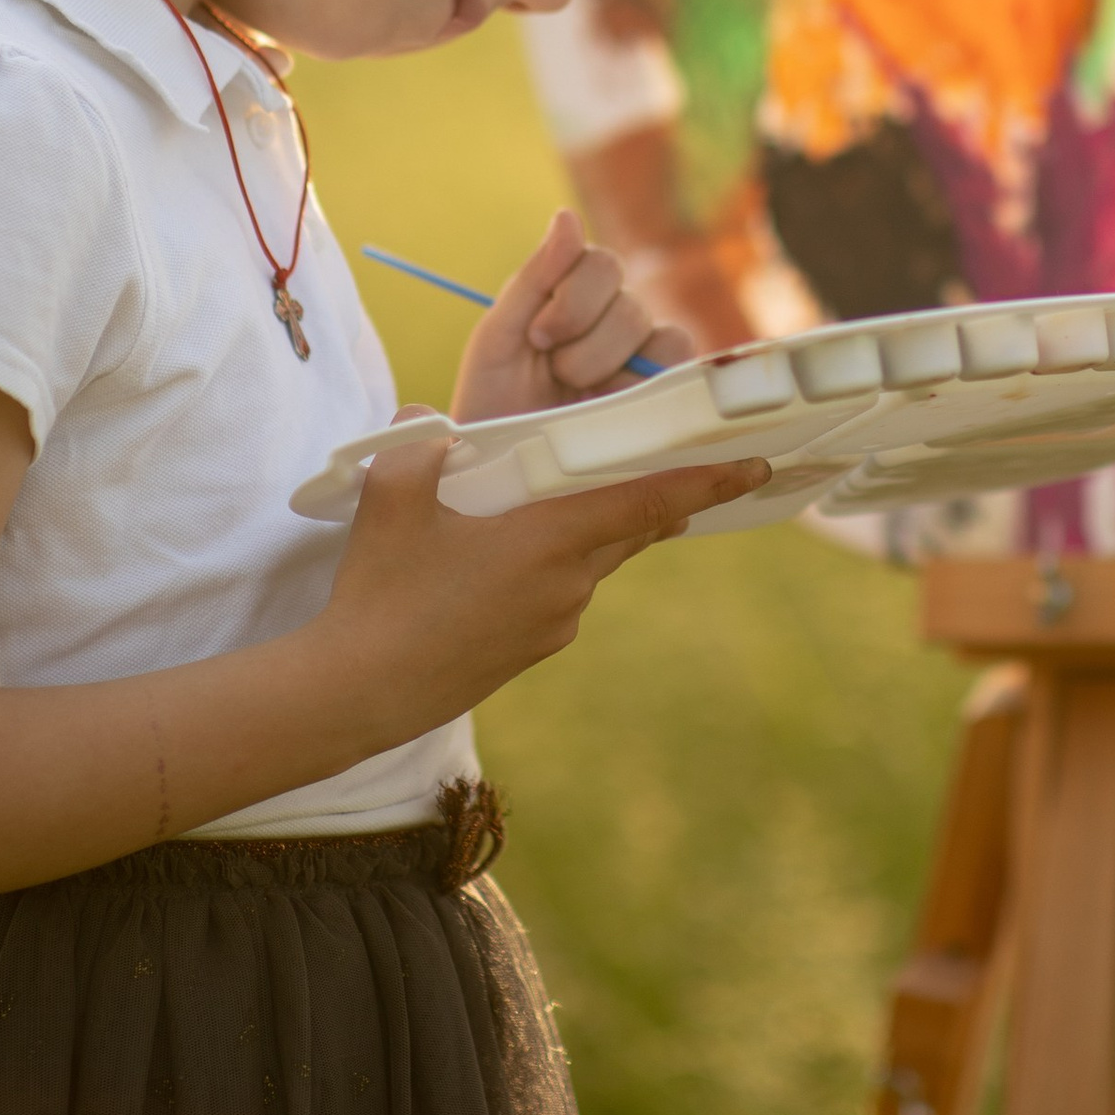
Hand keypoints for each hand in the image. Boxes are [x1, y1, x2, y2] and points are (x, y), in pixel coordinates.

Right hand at [322, 428, 769, 735]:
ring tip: (539, 504)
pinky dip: (552, 563)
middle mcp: (569, 584)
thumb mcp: (390, 500)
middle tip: (657, 459)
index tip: (754, 465)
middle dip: (647, 494)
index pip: (649, 501)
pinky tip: (498, 558)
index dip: (706, 480)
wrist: (360, 692)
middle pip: (628, 527)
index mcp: (551, 540)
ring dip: (585, 529)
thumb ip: (417, 446)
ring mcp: (554, 623)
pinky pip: (561, 592)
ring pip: (592, 559)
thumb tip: (429, 421)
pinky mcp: (532, 649)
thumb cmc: (380, 594)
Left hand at [451, 206, 691, 418]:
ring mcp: (641, 361)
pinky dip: (647, 387)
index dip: (575, 297)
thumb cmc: (490, 402)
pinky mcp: (661, 398)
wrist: (495, 471)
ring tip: (578, 400)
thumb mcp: (497, 339)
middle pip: (630, 304)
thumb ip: (533, 277)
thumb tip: (567, 215)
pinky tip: (609, 407)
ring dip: (612, 369)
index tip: (538, 336)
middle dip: (585, 345)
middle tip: (554, 376)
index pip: (603, 264)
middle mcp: (613, 322)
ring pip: (661, 337)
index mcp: (572, 297)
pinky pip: (681, 373)